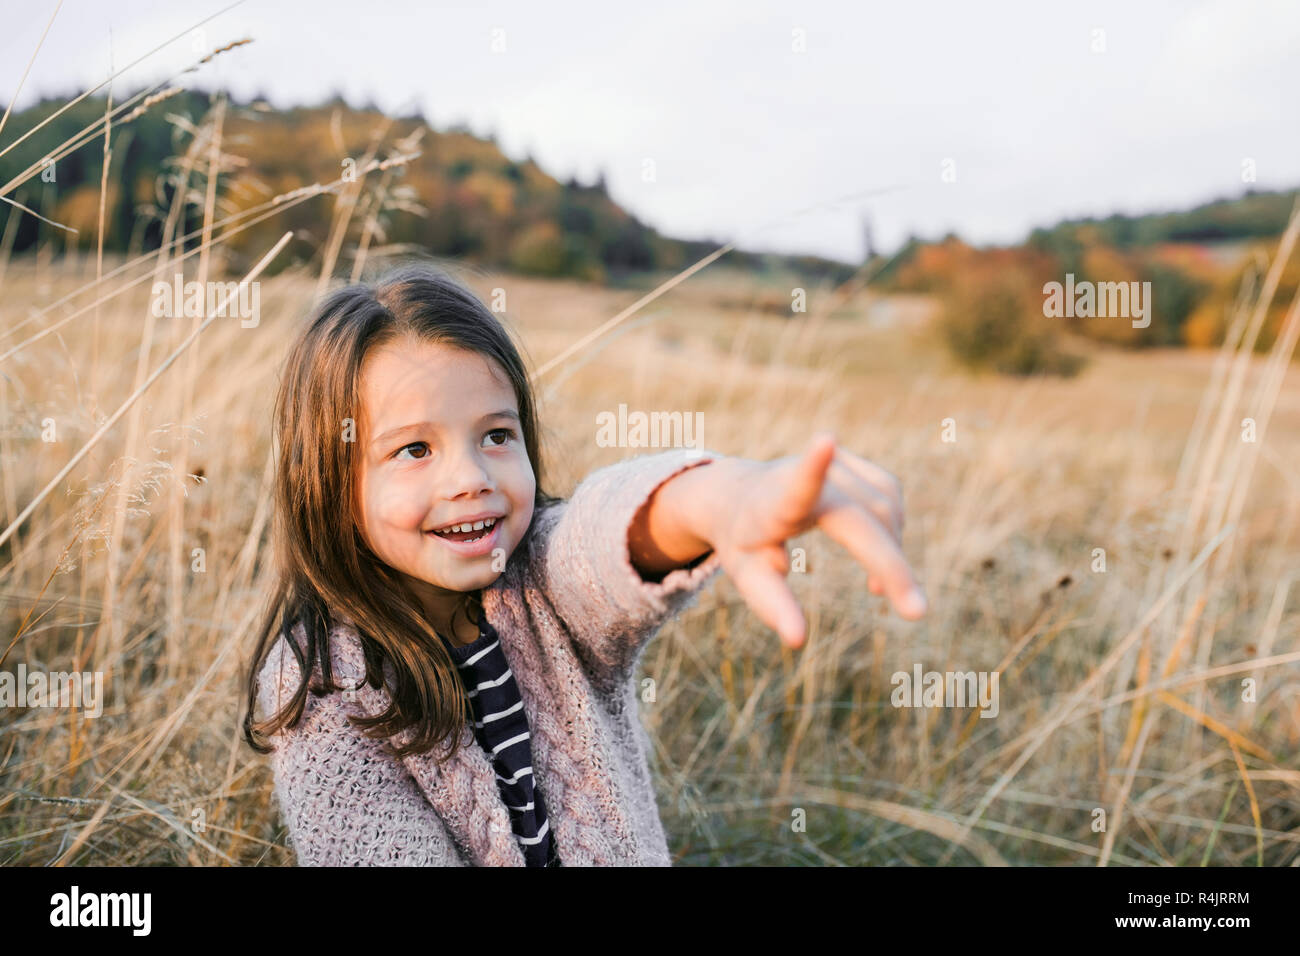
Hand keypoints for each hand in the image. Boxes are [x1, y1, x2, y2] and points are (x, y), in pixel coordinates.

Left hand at [707, 432, 926, 647]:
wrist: (739, 494)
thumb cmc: (744, 541)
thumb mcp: (747, 575)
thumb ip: (772, 605)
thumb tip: (798, 640)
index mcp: (775, 501)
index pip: (796, 486)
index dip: (813, 466)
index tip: (825, 439)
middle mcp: (807, 474)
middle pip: (866, 518)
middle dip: (893, 563)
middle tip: (915, 612)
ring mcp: (835, 461)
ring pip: (885, 507)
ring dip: (892, 551)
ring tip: (878, 592)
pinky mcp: (854, 462)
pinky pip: (889, 496)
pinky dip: (893, 531)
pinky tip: (880, 562)